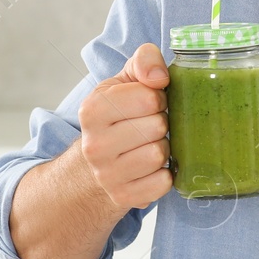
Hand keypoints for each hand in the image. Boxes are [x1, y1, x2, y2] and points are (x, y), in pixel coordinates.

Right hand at [77, 42, 172, 210]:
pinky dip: (165, 174)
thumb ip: (144, 61)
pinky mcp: (123, 197)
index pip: (149, 98)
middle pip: (157, 127)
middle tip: (150, 125)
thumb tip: (160, 77)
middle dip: (161, 123)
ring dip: (164, 148)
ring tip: (149, 144)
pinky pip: (163, 183)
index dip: (158, 98)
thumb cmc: (119, 114)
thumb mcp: (125, 79)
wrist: (97, 161)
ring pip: (159, 155)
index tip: (149, 103)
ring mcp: (106, 175)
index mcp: (92, 110)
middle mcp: (94, 145)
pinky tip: (151, 168)